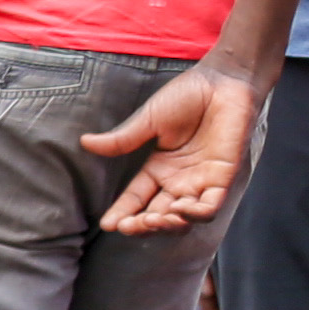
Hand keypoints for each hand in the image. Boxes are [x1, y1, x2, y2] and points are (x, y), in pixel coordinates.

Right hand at [87, 58, 263, 233]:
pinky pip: (210, 207)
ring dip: (167, 225)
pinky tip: (180, 209)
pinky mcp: (222, 179)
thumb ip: (122, 139)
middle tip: (128, 226)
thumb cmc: (187, 97)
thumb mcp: (148, 120)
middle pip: (158, 214)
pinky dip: (195, 214)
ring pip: (183, 218)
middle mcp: (178, 180)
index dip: (123, 212)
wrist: (221, 83)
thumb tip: (86, 143)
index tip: (107, 225)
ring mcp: (200, 182)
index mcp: (159, 168)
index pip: (137, 197)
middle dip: (142, 225)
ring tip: (152, 220)